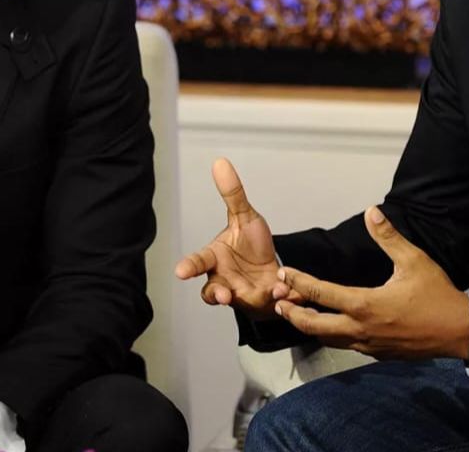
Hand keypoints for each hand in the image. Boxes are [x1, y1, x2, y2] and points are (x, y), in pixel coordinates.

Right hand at [175, 158, 283, 318]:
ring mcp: (242, 295)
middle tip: (224, 295)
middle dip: (217, 294)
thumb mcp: (245, 216)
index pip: (199, 262)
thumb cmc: (251, 245)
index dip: (189, 267)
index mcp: (215, 258)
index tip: (180, 272)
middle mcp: (224, 280)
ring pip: (241, 303)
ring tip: (273, 291)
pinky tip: (288, 289)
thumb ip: (232, 195)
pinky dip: (280, 298)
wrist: (272, 268)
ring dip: (254, 298)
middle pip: (212, 292)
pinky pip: (269, 304)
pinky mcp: (262, 304)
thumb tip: (220, 162)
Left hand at [273, 206, 468, 359]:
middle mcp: (360, 328)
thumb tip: (371, 212)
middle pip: (313, 326)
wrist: (460, 331)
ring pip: (328, 338)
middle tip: (277, 302)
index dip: (298, 281)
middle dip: (292, 314)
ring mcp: (368, 344)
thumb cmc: (436, 295)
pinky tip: (330, 326)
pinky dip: (331, 335)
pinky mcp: (377, 353)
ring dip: (310, 326)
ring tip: (296, 314)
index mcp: (365, 304)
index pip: (320, 293)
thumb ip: (389, 237)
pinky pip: (346, 344)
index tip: (282, 272)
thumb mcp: (414, 261)